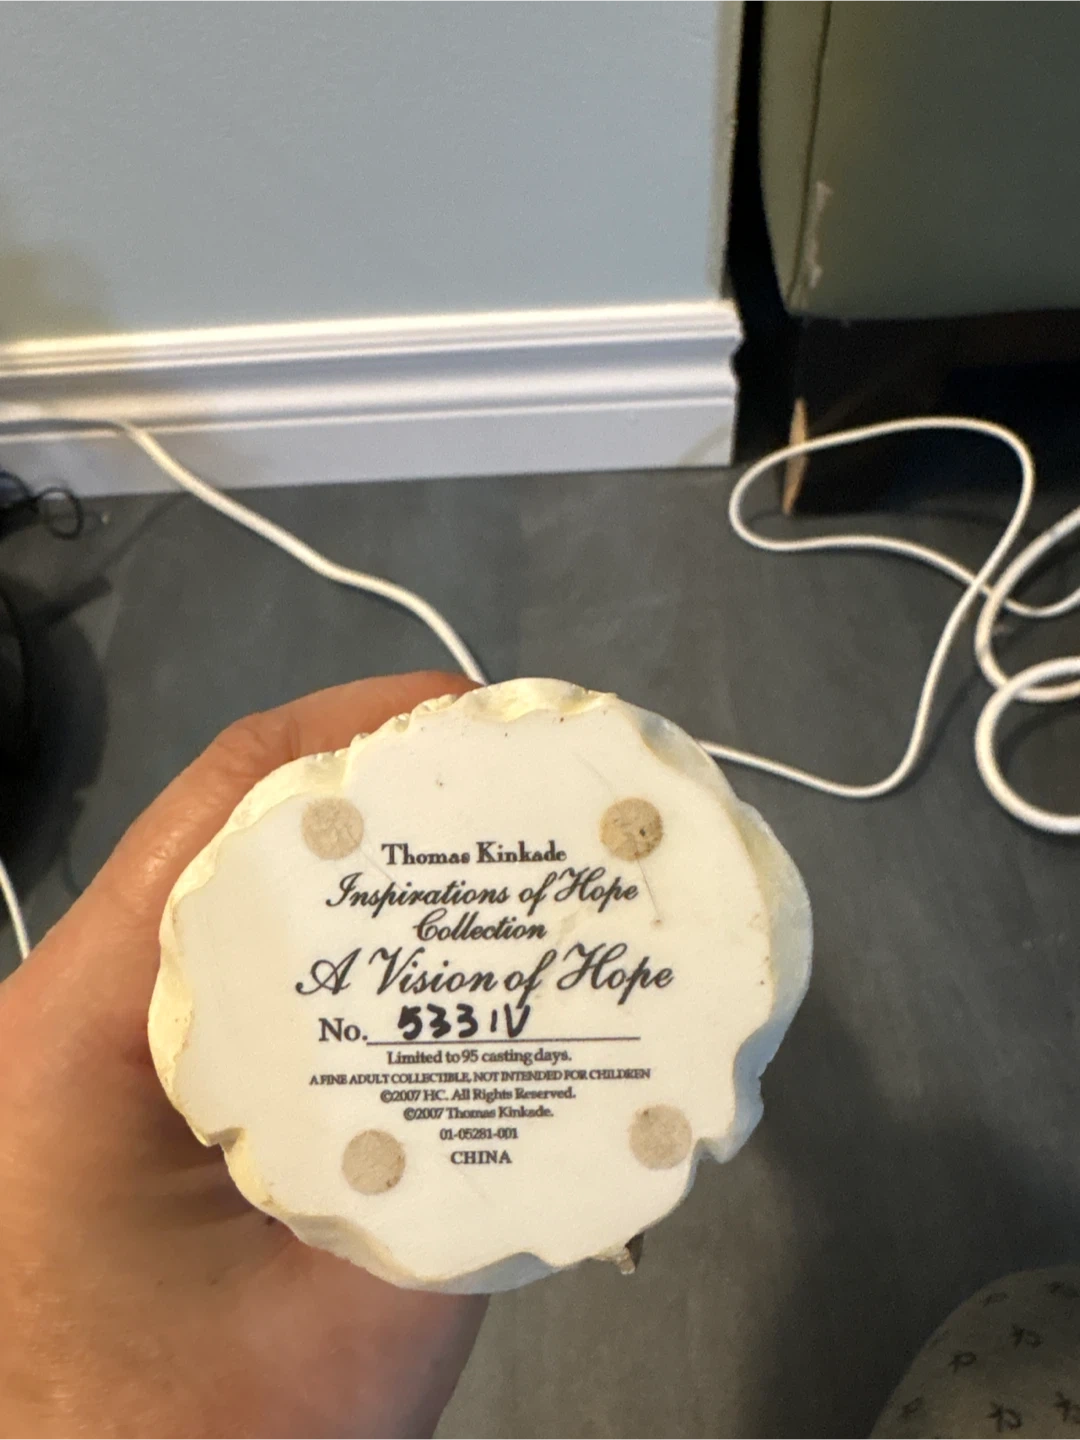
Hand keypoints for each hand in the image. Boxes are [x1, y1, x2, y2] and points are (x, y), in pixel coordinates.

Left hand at [0, 673, 485, 1439]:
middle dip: (382, 794)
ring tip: (500, 869)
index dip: (352, 730)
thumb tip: (598, 1075)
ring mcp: (106, 1053)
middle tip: (526, 798)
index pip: (220, 804)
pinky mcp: (139, 1100)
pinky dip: (342, 958)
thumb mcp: (347, 1324)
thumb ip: (474, 1199)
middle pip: (238, 836)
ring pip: (246, 907)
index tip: (481, 722)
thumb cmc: (185, 1437)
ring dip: (365, 873)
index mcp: (89, 1021)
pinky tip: (435, 983)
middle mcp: (86, 1008)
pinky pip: (247, 983)